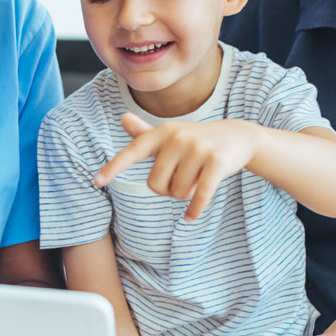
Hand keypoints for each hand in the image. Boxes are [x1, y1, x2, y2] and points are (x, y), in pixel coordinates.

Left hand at [95, 114, 259, 221]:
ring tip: (195, 181)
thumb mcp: (170, 135)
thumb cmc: (197, 139)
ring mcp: (198, 149)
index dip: (114, 167)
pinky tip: (190, 216)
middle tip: (180, 180)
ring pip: (177, 192)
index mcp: (162, 132)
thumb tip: (123, 118)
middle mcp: (177, 137)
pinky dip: (194, 210)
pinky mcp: (216, 163)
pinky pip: (198, 196)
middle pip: (156, 184)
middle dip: (166, 190)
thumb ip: (145, 133)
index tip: (96, 181)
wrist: (238, 137)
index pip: (133, 151)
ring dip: (184, 195)